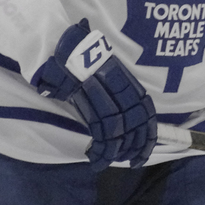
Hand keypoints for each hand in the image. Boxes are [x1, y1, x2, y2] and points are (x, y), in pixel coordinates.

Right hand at [33, 19, 156, 169]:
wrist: (56, 44)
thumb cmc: (76, 58)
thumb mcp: (101, 71)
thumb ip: (113, 89)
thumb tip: (124, 115)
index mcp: (124, 78)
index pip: (145, 108)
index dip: (149, 131)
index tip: (147, 148)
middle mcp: (117, 83)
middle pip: (135, 121)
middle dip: (136, 145)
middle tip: (133, 160)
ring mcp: (101, 89)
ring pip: (118, 128)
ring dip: (116, 150)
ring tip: (110, 161)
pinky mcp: (84, 97)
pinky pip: (98, 129)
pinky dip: (99, 148)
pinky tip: (95, 157)